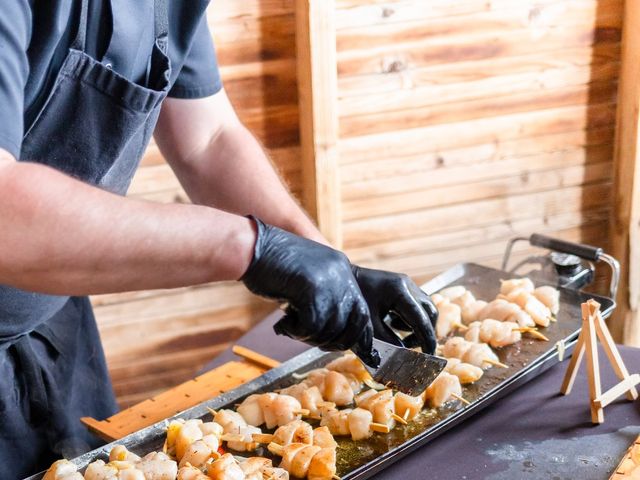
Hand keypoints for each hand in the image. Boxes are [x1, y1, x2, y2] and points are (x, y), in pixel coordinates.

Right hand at [240, 217, 376, 363]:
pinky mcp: (310, 289)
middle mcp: (340, 273)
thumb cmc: (272, 264)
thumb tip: (335, 331)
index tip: (346, 347)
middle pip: (353, 322)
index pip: (362, 310)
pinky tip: (284, 324)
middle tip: (312, 341)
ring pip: (331, 328)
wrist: (251, 246)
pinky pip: (312, 326)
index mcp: (342, 268)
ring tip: (291, 327)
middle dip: (335, 341)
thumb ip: (324, 296)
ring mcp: (327, 280)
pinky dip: (297, 332)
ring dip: (310, 336)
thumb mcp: (307, 276)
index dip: (357, 334)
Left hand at [351, 265, 437, 353]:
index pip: (421, 318)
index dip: (427, 339)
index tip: (429, 355)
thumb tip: (404, 354)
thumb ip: (387, 340)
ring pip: (425, 309)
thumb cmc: (353, 301)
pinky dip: (411, 319)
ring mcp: (406, 284)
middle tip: (412, 348)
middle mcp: (407, 285)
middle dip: (425, 332)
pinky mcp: (403, 288)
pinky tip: (393, 324)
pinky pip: (416, 306)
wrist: (343, 280)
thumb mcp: (370, 324)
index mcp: (399, 291)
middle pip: (429, 312)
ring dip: (418, 326)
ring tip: (401, 337)